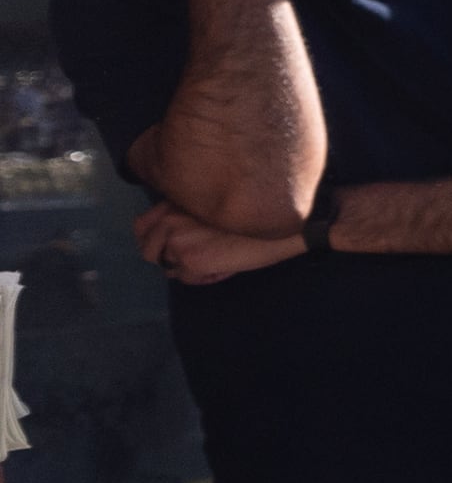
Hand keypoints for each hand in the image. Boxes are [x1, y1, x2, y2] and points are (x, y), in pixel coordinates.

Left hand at [137, 201, 307, 282]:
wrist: (278, 228)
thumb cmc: (256, 216)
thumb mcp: (215, 206)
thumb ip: (190, 215)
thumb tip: (176, 240)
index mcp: (176, 203)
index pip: (142, 226)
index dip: (152, 240)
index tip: (169, 246)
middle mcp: (170, 220)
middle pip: (149, 251)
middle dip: (168, 259)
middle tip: (194, 259)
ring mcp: (177, 241)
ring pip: (170, 268)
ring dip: (189, 269)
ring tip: (215, 262)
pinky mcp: (190, 260)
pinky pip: (188, 279)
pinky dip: (205, 278)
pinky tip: (223, 267)